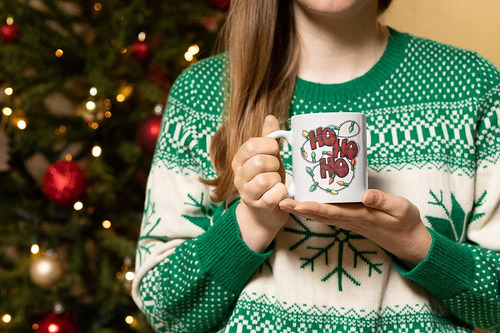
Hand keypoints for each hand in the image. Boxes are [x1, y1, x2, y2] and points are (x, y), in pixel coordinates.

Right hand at [232, 115, 288, 252]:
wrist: (266, 211)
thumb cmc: (268, 180)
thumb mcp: (268, 156)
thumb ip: (268, 138)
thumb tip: (270, 117)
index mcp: (239, 160)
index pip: (251, 145)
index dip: (268, 145)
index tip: (275, 151)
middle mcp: (238, 176)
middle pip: (259, 161)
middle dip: (274, 164)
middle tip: (276, 169)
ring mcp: (246, 193)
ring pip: (266, 178)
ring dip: (278, 179)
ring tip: (277, 183)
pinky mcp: (258, 206)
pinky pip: (274, 194)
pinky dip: (282, 192)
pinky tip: (280, 193)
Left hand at [279, 189, 431, 266]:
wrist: (407, 240)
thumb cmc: (405, 222)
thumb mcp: (401, 208)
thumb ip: (383, 201)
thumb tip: (365, 194)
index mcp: (360, 215)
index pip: (332, 212)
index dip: (313, 208)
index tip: (297, 204)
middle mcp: (350, 219)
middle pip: (320, 214)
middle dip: (300, 209)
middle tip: (280, 201)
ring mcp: (348, 220)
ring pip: (322, 214)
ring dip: (303, 209)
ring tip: (286, 200)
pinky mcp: (350, 218)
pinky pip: (328, 213)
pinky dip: (314, 208)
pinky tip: (305, 201)